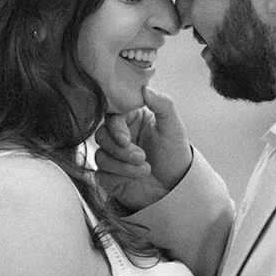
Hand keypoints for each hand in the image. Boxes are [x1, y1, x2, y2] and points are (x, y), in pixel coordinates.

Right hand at [94, 88, 191, 211]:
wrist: (175, 188)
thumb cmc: (175, 155)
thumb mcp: (173, 128)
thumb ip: (163, 104)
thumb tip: (145, 88)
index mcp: (132, 119)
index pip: (112, 115)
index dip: (115, 127)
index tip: (125, 139)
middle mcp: (119, 136)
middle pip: (101, 135)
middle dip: (120, 149)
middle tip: (141, 157)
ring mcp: (112, 156)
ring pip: (101, 155)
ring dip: (123, 163)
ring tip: (145, 168)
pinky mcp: (108, 175)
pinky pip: (101, 172)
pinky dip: (120, 175)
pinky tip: (138, 177)